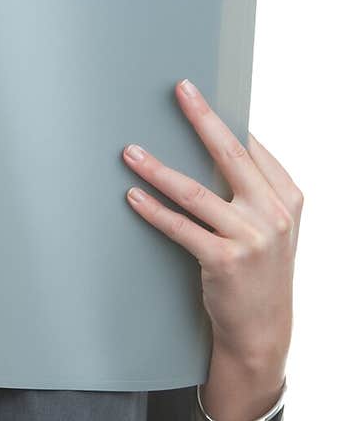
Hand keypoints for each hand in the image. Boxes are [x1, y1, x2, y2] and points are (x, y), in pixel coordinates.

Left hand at [121, 78, 303, 366]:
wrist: (262, 328)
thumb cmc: (260, 270)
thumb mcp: (272, 226)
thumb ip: (254, 190)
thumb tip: (217, 143)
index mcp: (288, 197)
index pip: (251, 147)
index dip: (220, 118)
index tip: (194, 93)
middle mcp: (274, 214)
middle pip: (229, 155)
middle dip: (200, 119)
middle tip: (178, 92)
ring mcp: (251, 238)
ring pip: (194, 192)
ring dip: (157, 169)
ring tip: (131, 152)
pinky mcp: (224, 261)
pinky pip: (180, 228)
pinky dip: (153, 210)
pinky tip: (134, 196)